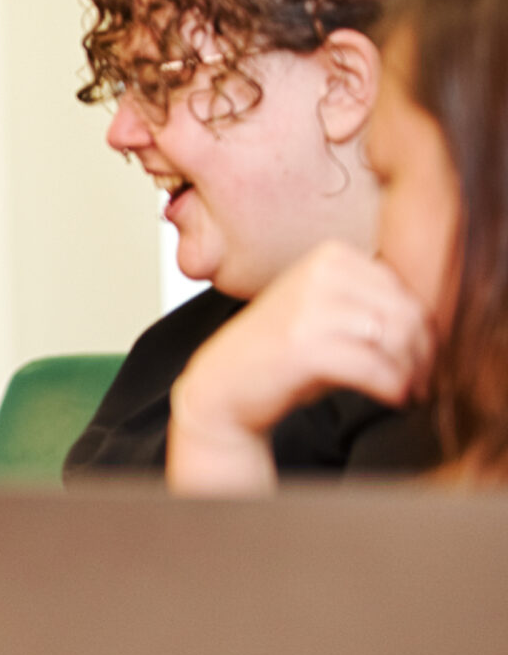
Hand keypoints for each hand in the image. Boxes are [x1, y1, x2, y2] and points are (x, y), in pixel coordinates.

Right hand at [169, 242, 432, 494]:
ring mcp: (309, 307)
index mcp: (330, 256)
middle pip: (406, 311)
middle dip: (423, 352)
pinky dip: (393, 387)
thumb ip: (373, 304)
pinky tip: (393, 398)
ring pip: (395, 336)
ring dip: (412, 371)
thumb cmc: (279, 357)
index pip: (405, 287)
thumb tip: (434, 321)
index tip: (421, 356)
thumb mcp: (328, 314)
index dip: (423, 326)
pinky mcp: (303, 345)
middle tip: (423, 380)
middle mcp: (320, 272)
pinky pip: (374, 366)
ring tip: (409, 390)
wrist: (222, 388)